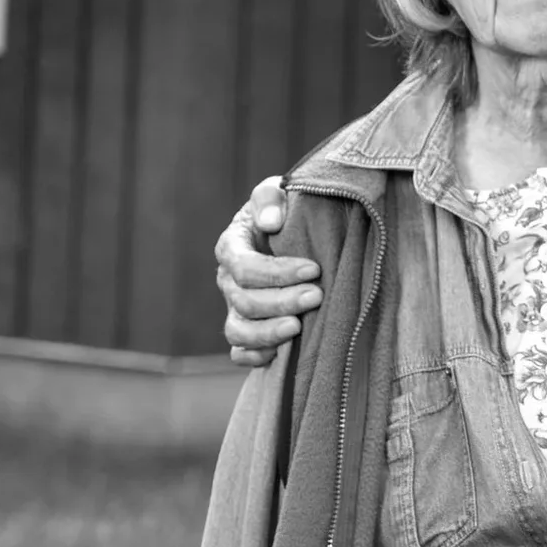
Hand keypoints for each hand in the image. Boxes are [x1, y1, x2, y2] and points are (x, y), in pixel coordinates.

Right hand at [217, 174, 323, 365]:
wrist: (295, 229)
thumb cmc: (287, 208)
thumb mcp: (278, 189)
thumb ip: (270, 197)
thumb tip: (271, 222)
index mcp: (232, 246)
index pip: (244, 266)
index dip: (276, 272)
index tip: (314, 268)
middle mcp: (228, 280)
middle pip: (244, 301)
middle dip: (282, 301)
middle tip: (318, 296)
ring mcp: (234, 307)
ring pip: (238, 331)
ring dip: (268, 333)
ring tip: (299, 328)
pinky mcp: (245, 329)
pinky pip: (238, 352)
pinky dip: (255, 356)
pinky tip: (282, 352)